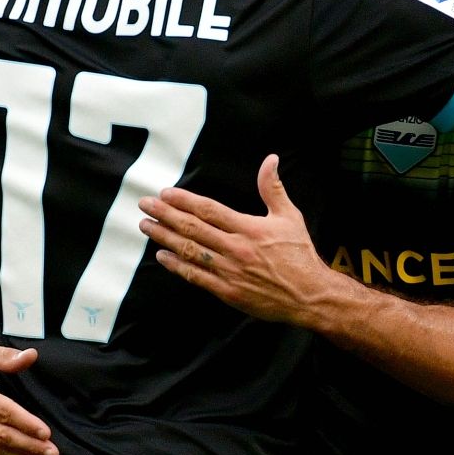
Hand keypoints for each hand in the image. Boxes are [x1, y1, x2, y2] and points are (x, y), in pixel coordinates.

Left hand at [140, 154, 334, 324]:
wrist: (309, 294)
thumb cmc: (300, 254)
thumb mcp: (290, 216)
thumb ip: (273, 188)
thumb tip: (270, 160)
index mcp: (249, 228)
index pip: (209, 210)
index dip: (184, 201)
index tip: (165, 194)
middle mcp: (235, 248)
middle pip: (193, 228)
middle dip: (165, 215)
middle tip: (144, 205)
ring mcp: (229, 271)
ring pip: (189, 250)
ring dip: (164, 237)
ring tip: (146, 226)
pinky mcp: (227, 291)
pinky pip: (195, 276)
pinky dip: (177, 265)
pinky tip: (162, 256)